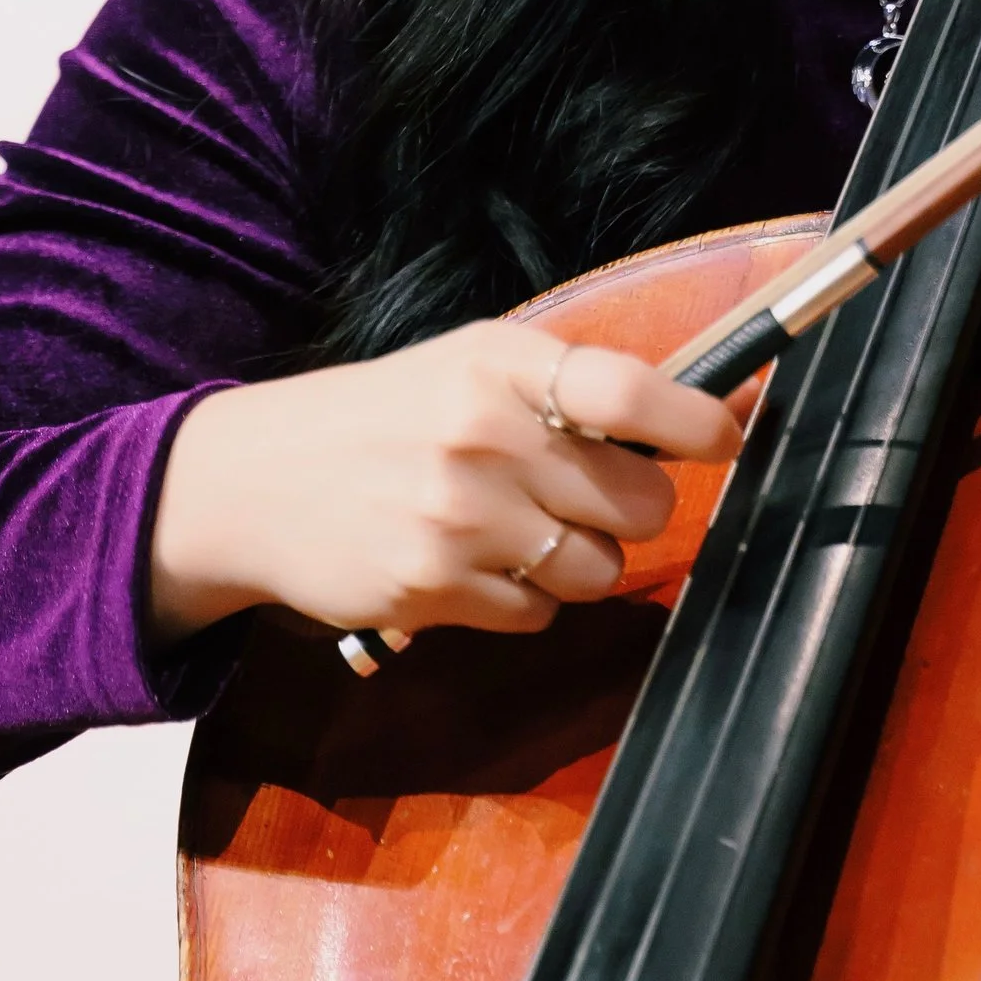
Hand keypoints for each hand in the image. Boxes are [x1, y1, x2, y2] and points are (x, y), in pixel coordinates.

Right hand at [147, 323, 740, 645]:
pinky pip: (538, 615)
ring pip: (597, 571)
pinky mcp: (431, 590)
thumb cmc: (389, 417)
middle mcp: (483, 436)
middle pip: (640, 503)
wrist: (253, 483)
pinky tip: (472, 565)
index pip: (633, 392)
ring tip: (519, 532)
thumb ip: (580, 389)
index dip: (699, 424)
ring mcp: (457, 519)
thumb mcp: (473, 370)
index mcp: (500, 364)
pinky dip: (522, 600)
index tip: (726, 439)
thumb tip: (717, 410)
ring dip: (578, 562)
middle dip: (632, 509)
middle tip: (586, 496)